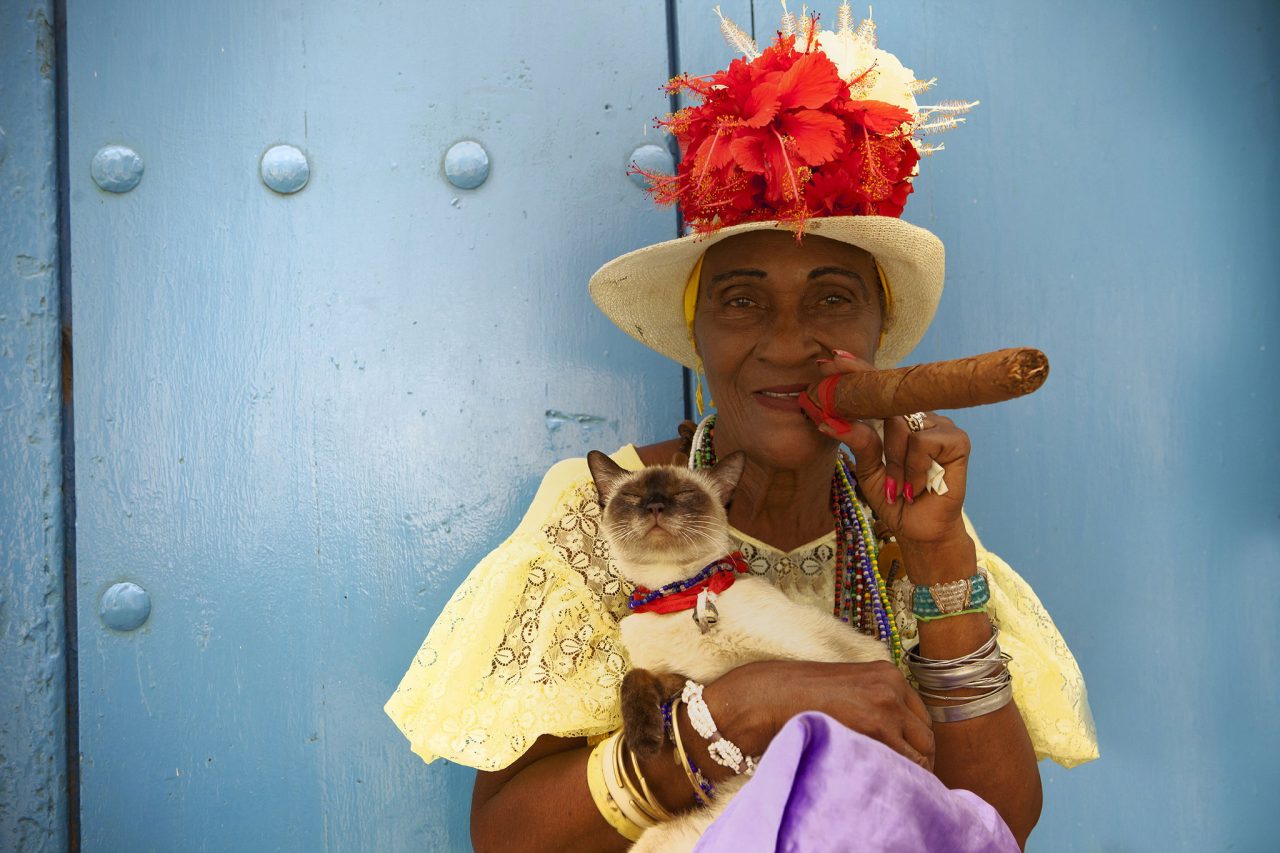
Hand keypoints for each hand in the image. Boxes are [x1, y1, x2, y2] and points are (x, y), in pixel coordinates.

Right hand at [709, 659, 934, 769]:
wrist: (769, 696)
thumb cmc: (801, 697)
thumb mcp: (847, 688)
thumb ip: (875, 702)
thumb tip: (898, 738)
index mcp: (887, 673)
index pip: (921, 717)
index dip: (915, 743)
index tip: (906, 760)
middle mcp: (893, 686)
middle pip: (926, 736)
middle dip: (918, 759)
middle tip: (900, 778)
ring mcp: (886, 706)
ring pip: (921, 753)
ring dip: (910, 771)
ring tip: (889, 783)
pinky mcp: (877, 727)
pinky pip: (904, 764)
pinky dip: (898, 776)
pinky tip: (879, 781)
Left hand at [808, 351, 972, 559]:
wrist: (919, 530)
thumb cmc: (894, 497)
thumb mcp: (868, 469)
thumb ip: (858, 441)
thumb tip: (831, 420)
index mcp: (899, 419)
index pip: (879, 388)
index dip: (857, 371)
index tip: (830, 359)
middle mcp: (920, 416)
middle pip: (889, 402)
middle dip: (871, 419)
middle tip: (849, 427)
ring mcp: (941, 425)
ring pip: (901, 426)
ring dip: (893, 462)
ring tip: (899, 486)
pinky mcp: (957, 440)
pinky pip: (920, 441)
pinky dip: (912, 467)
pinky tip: (917, 487)